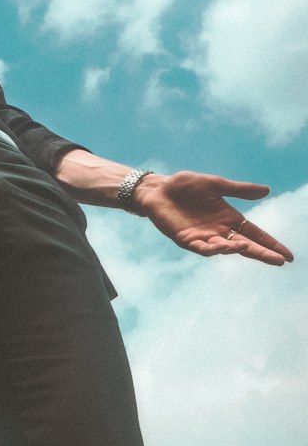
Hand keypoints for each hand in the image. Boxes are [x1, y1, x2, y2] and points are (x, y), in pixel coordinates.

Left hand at [134, 172, 293, 266]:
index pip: (255, 234)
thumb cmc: (184, 186)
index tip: (288, 256)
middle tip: (280, 261)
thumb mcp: (215, 184)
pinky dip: (213, 248)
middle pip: (245, 245)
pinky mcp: (186, 240)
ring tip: (248, 247)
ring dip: (236, 249)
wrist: (157, 188)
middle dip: (262, 253)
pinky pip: (202, 248)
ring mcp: (203, 237)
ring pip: (224, 248)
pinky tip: (223, 246)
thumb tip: (267, 191)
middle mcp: (219, 231)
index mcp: (228, 218)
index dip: (270, 244)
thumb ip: (238, 190)